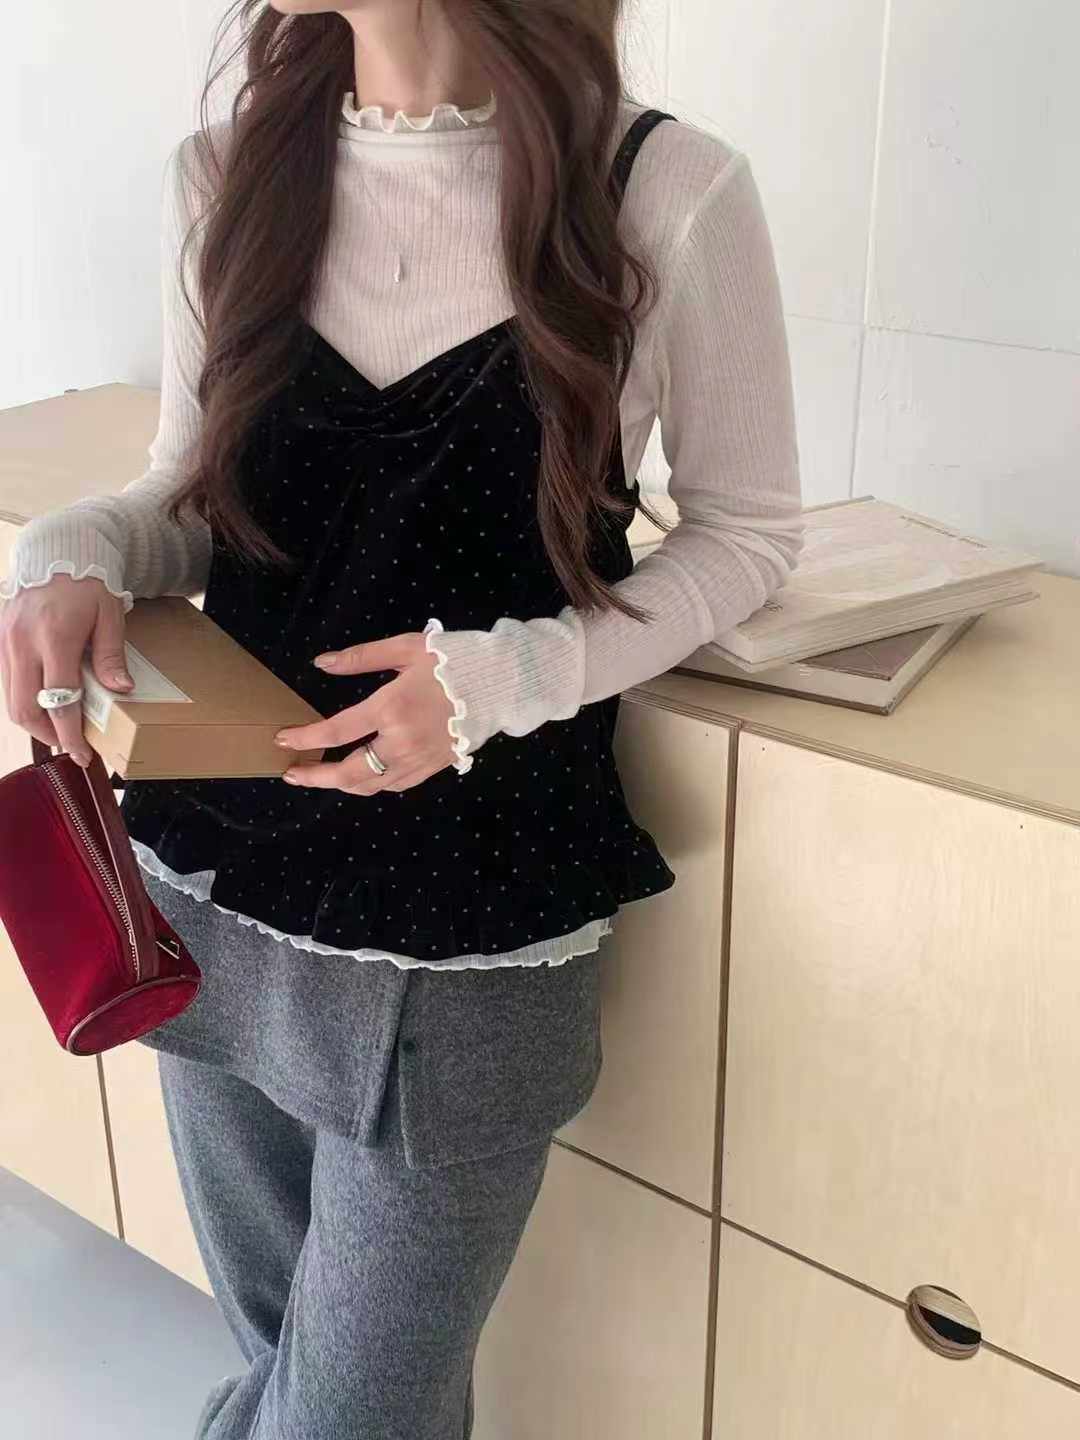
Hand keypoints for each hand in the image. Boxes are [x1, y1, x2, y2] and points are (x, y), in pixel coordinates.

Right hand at [0, 575, 132, 766]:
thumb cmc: (88, 584)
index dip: (69, 733)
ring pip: (11, 699)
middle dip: (48, 735)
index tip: (82, 753)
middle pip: (25, 708)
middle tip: (71, 744)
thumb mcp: (109, 617)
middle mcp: (23, 642)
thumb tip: (120, 691)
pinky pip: (7, 681)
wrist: (57, 553)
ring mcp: (6, 642)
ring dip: (34, 720)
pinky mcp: (0, 640)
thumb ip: (111, 656)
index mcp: (54, 638)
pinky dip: (24, 699)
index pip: (58, 699)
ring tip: (60, 727)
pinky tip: (45, 702)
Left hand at [274, 632, 456, 795]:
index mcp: (391, 708)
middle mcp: (402, 741)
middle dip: (316, 776)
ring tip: (321, 776)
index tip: (283, 741)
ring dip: (342, 784)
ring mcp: (420, 759)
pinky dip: (373, 783)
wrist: (504, 683)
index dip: (305, 739)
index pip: (337, 732)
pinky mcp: (435, 767)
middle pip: (349, 773)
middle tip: (293, 774)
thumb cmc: (455, 660)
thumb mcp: (407, 647)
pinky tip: (362, 775)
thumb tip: (322, 663)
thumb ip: (362, 657)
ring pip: (372, 785)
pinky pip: (396, 785)